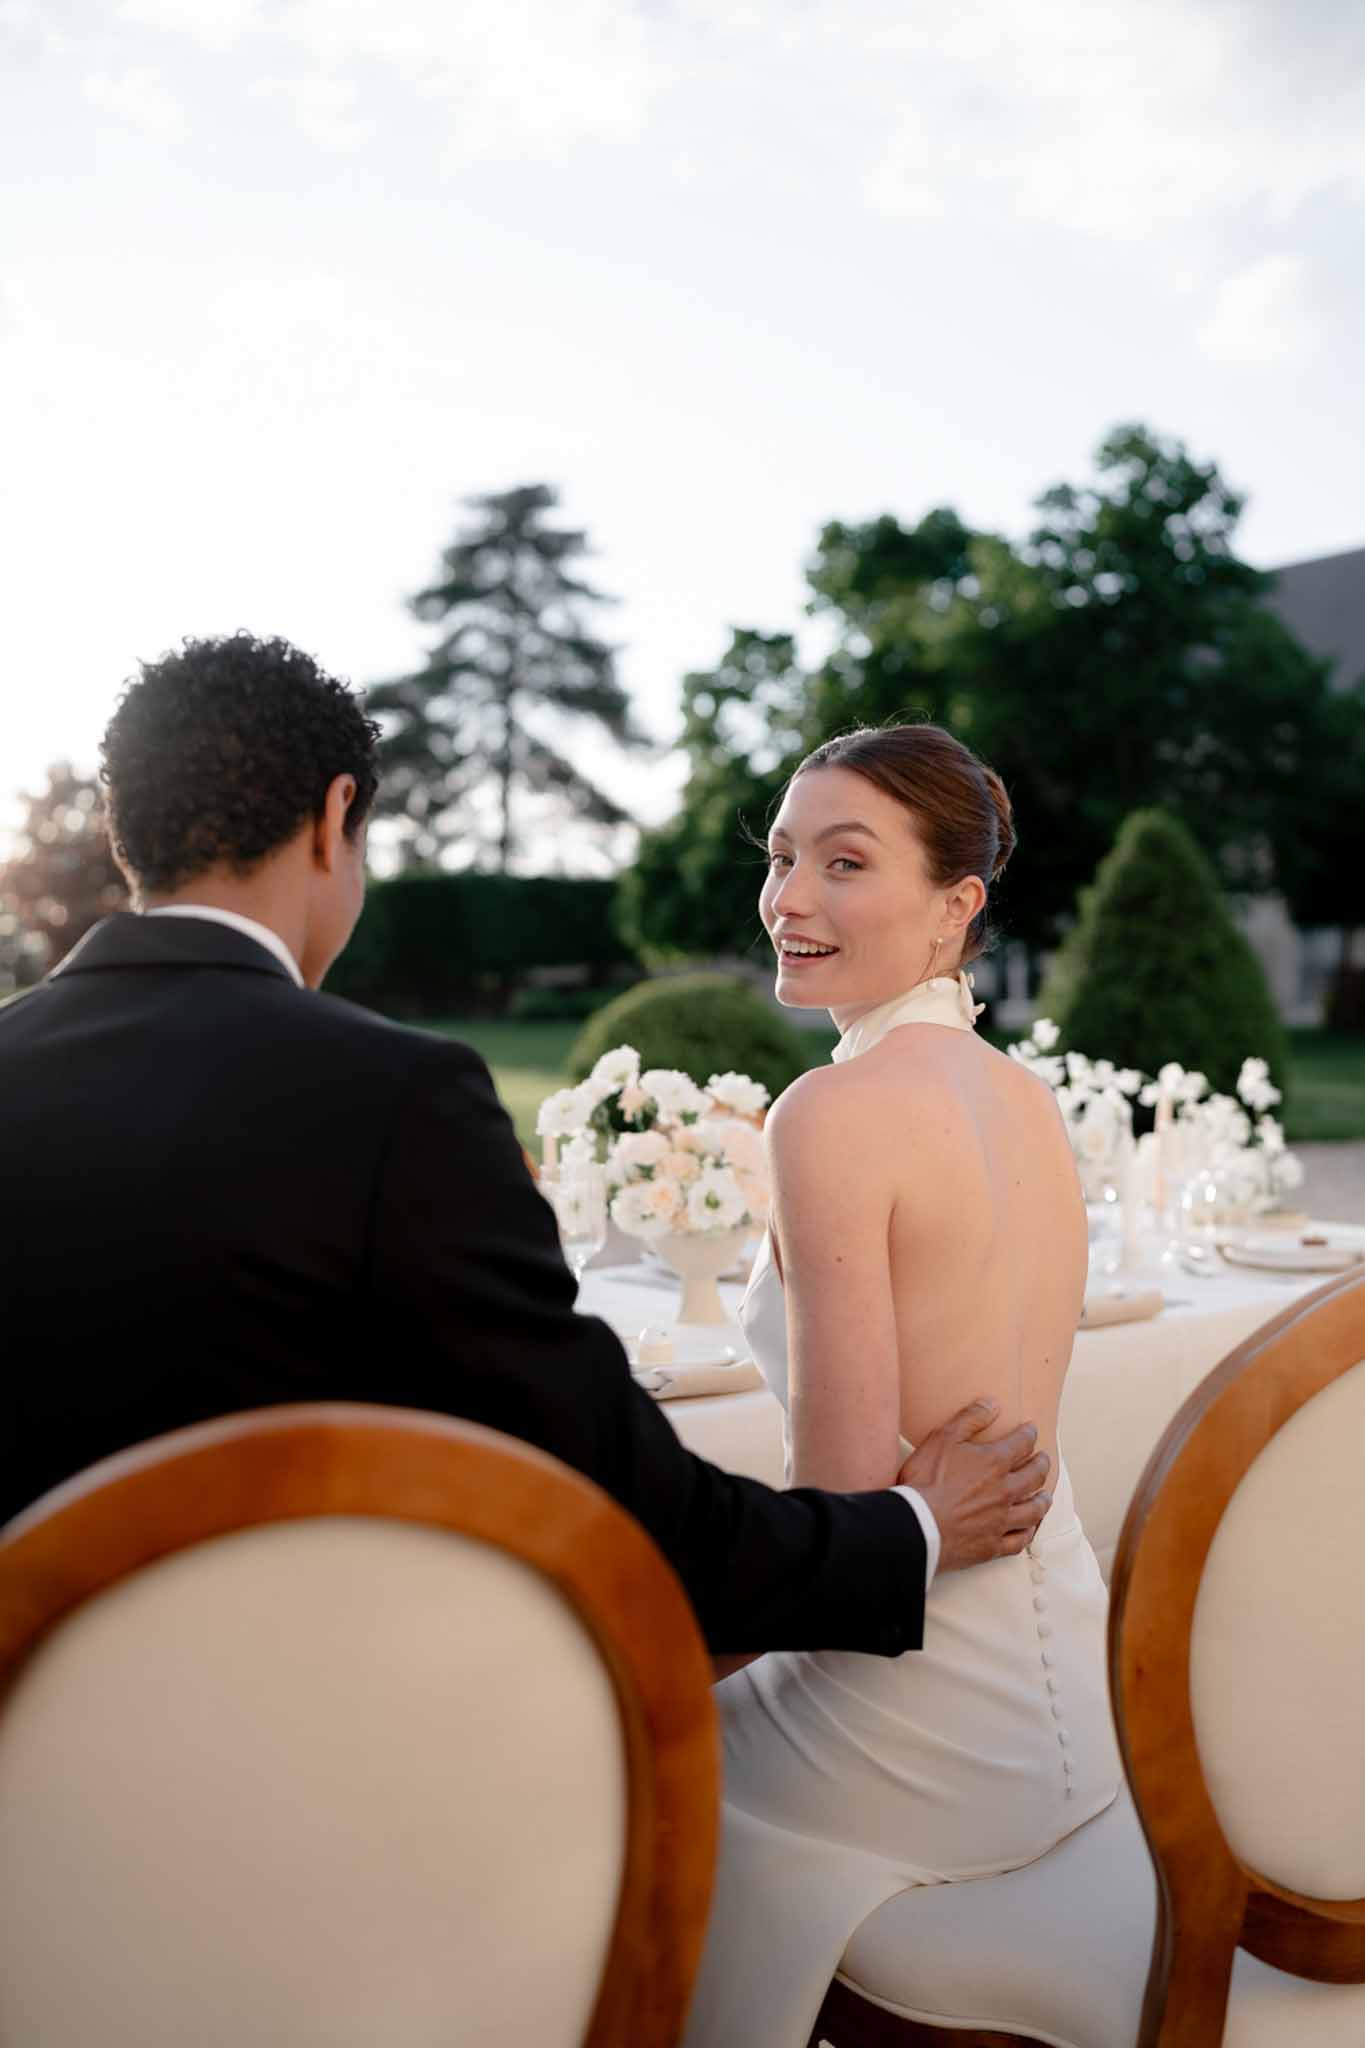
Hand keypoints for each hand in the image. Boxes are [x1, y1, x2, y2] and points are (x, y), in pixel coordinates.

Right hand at [897, 1398, 1050, 1572]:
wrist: (917, 1525)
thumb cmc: (927, 1480)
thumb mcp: (943, 1438)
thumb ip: (970, 1419)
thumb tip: (993, 1404)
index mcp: (995, 1463)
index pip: (1021, 1443)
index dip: (1028, 1434)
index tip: (1032, 1429)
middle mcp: (1005, 1491)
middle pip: (1034, 1476)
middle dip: (1042, 1464)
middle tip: (1044, 1459)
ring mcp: (1001, 1520)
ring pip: (1033, 1510)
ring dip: (1043, 1500)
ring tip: (1046, 1495)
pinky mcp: (992, 1545)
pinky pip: (1019, 1540)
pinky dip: (1028, 1533)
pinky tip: (1029, 1530)